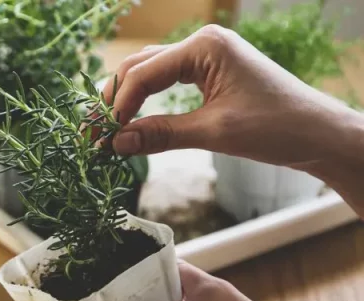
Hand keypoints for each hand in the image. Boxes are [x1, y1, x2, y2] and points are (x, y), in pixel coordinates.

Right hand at [106, 24, 363, 215]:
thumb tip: (116, 144)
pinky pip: (167, 83)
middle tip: (93, 132)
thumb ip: (160, 135)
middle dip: (115, 99)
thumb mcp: (213, 132)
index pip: (144, 74)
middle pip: (140, 67)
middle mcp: (203, 44)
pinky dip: (147, 103)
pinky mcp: (211, 73)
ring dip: (127, 100)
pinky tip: (133, 122)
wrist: (319, 134)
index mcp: (205, 47)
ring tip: (107, 129)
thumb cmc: (276, 128)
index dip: (118, 106)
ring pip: (150, 74)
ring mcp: (207, 57)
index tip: (100, 137)